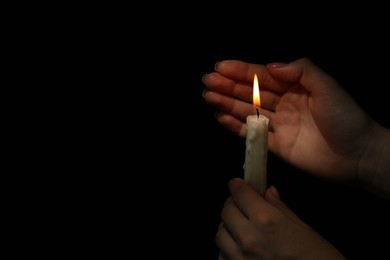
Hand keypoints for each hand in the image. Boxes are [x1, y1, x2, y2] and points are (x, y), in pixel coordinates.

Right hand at [202, 58, 379, 182]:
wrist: (357, 155)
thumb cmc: (345, 118)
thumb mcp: (327, 86)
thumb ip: (301, 71)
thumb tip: (271, 66)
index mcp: (295, 88)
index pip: (263, 76)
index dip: (241, 71)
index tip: (220, 67)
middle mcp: (284, 104)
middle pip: (250, 93)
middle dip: (228, 86)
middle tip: (207, 81)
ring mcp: (279, 125)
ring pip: (247, 111)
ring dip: (227, 103)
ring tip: (208, 96)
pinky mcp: (276, 145)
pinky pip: (252, 134)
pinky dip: (235, 126)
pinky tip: (220, 117)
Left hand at [216, 178, 345, 259]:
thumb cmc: (319, 259)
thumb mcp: (304, 229)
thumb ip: (280, 208)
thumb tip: (268, 192)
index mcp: (267, 221)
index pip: (240, 194)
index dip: (237, 186)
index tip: (237, 184)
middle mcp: (249, 239)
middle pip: (226, 211)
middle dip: (232, 204)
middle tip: (241, 204)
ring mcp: (240, 259)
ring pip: (220, 234)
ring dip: (228, 226)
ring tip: (240, 226)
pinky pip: (222, 256)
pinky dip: (227, 249)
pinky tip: (241, 249)